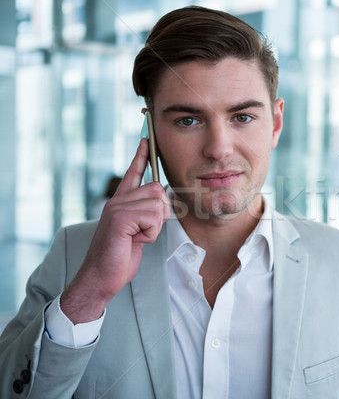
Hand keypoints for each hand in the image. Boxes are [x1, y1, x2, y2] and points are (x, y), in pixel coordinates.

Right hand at [61, 139, 170, 323]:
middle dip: (160, 213)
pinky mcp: (120, 218)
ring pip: (158, 204)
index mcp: (120, 202)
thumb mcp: (137, 232)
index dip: (141, 155)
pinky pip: (153, 218)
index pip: (133, 173)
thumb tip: (161, 201)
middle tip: (144, 231)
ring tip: (137, 237)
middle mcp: (117, 201)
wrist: (100, 277)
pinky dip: (151, 234)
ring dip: (155, 226)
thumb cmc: (119, 257)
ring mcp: (117, 208)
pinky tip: (134, 241)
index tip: (147, 138)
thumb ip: (145, 214)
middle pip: (158, 189)